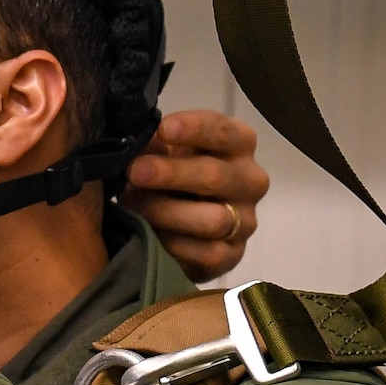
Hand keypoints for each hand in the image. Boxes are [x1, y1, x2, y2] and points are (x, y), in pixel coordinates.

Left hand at [119, 110, 270, 283]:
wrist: (177, 227)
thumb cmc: (171, 178)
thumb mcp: (164, 154)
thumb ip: (156, 145)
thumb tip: (135, 141)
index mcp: (238, 144)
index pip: (223, 131)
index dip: (194, 129)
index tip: (164, 130)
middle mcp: (251, 180)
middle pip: (216, 176)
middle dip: (171, 173)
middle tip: (134, 172)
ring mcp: (246, 221)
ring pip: (213, 219)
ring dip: (166, 212)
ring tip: (134, 205)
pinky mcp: (233, 255)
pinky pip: (207, 254)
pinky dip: (174, 245)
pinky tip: (151, 236)